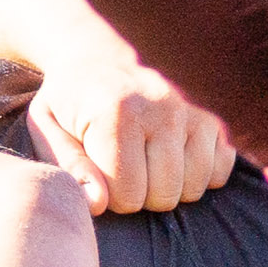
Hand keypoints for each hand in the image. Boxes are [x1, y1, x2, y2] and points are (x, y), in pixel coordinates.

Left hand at [27, 47, 236, 214]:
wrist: (97, 62)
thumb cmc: (66, 106)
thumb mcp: (47, 132)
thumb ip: (70, 168)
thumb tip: (99, 204)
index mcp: (117, 115)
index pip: (127, 194)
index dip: (107, 197)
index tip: (96, 175)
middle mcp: (163, 111)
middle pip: (163, 195)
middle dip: (137, 197)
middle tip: (118, 172)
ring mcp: (191, 113)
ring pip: (192, 188)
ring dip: (166, 189)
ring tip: (142, 168)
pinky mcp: (210, 118)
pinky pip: (219, 171)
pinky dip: (197, 177)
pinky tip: (170, 164)